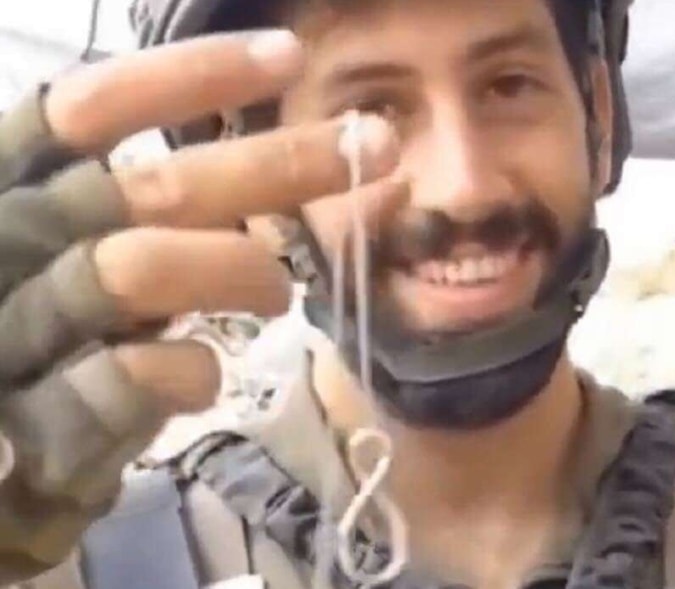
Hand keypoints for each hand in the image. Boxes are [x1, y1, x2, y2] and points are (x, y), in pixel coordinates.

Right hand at [0, 30, 400, 415]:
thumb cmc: (48, 360)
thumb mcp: (92, 268)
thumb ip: (162, 220)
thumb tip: (290, 165)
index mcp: (11, 195)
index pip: (86, 110)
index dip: (186, 76)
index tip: (285, 57)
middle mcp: (6, 248)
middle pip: (150, 187)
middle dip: (277, 166)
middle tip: (377, 148)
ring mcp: (18, 336)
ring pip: (139, 269)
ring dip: (239, 272)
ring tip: (280, 296)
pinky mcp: (36, 429)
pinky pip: (135, 375)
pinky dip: (193, 373)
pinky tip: (206, 379)